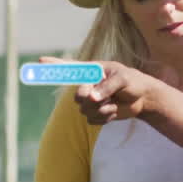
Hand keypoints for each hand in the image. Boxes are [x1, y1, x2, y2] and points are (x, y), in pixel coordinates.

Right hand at [40, 56, 162, 124]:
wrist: (143, 98)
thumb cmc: (133, 82)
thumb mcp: (123, 79)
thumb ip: (106, 87)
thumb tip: (90, 98)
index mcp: (91, 71)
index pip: (69, 68)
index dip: (53, 65)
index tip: (39, 61)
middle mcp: (88, 85)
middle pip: (77, 96)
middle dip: (90, 99)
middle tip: (104, 97)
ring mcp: (90, 100)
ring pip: (85, 111)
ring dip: (102, 109)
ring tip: (115, 102)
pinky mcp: (96, 114)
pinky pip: (93, 120)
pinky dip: (106, 118)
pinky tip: (114, 110)